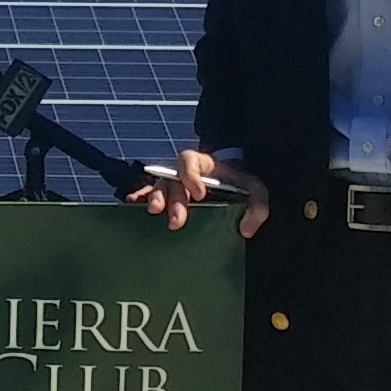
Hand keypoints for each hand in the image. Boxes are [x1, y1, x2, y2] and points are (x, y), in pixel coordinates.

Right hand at [123, 149, 269, 237]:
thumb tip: (246, 229)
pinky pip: (149, 194)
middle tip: (177, 222)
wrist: (232, 188)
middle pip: (172, 180)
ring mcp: (174, 185)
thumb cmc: (241, 186)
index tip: (199, 195)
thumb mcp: (256, 190)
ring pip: (158, 187)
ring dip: (155, 199)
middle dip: (173, 200)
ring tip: (155, 213)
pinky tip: (133, 204)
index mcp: (204, 164)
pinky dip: (140, 197)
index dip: (191, 176)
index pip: (190, 161)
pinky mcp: (168, 198)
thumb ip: (257, 205)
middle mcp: (184, 173)